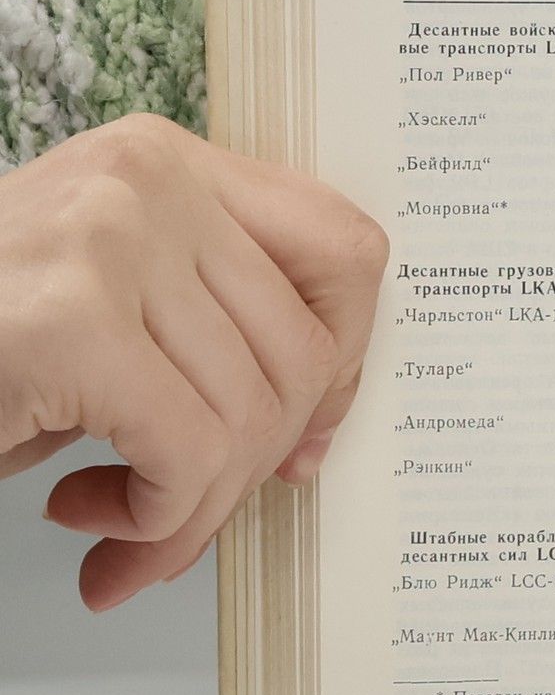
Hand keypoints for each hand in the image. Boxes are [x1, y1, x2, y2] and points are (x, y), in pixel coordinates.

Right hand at [0, 116, 388, 609]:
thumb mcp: (110, 308)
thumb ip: (212, 336)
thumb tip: (311, 437)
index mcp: (168, 163)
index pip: (343, 251)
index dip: (346, 360)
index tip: (301, 431)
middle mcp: (148, 182)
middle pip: (302, 354)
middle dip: (253, 465)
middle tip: (185, 511)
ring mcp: (109, 242)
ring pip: (251, 416)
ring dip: (193, 510)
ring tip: (122, 531)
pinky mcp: (69, 325)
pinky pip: (190, 454)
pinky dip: (158, 520)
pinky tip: (93, 520)